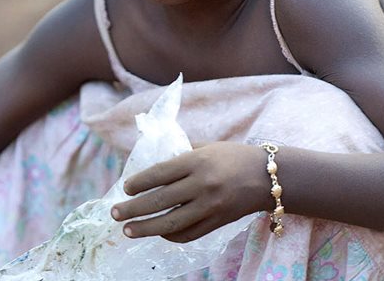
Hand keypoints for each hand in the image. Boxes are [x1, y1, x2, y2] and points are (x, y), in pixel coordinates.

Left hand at [110, 142, 268, 242]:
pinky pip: (188, 234)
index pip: (160, 174)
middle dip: (133, 209)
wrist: (268, 177)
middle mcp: (202, 184)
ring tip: (128, 230)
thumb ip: (181, 155)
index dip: (139, 182)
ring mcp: (210, 206)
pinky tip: (158, 233)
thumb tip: (152, 165)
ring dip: (146, 228)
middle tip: (115, 213)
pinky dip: (170, 236)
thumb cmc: (233, 157)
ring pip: (171, 223)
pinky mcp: (217, 223)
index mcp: (197, 161)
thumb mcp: (206, 147)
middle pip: (160, 201)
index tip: (124, 188)